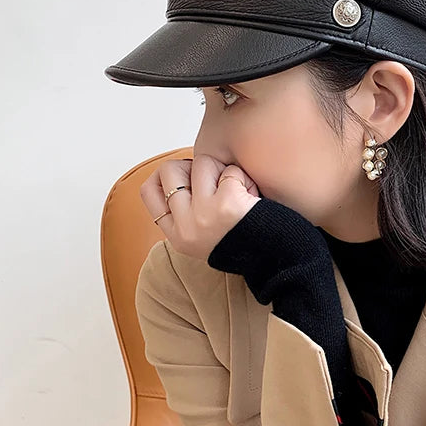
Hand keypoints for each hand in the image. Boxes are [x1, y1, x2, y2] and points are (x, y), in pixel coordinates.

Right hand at [140, 154, 261, 260]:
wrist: (277, 261)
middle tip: (215, 180)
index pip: (148, 191)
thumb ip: (187, 212)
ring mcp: (204, 215)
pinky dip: (244, 179)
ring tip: (238, 191)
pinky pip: (230, 172)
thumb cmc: (245, 242)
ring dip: (223, 171)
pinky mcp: (227, 205)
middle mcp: (185, 227)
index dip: (165, 176)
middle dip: (194, 166)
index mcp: (177, 235)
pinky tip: (252, 197)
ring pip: (202, 164)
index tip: (186, 177)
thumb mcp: (204, 237)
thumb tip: (180, 170)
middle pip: (170, 170)